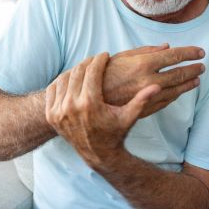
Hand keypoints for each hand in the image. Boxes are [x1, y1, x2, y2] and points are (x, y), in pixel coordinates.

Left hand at [45, 53, 160, 165]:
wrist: (97, 154)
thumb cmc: (115, 133)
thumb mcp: (129, 117)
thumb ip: (141, 100)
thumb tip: (157, 86)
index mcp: (90, 103)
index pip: (92, 71)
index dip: (99, 60)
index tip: (105, 54)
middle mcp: (71, 106)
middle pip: (78, 72)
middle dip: (88, 63)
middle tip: (96, 59)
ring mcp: (59, 111)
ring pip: (65, 78)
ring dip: (75, 70)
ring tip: (86, 68)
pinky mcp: (52, 115)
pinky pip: (53, 89)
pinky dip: (62, 81)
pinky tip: (73, 79)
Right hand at [103, 44, 204, 116]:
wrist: (90, 98)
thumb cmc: (103, 73)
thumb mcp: (122, 56)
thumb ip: (146, 51)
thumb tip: (167, 47)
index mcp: (143, 63)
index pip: (174, 56)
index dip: (189, 53)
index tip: (200, 52)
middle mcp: (148, 80)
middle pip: (179, 74)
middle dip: (193, 69)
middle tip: (202, 66)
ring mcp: (148, 96)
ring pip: (175, 90)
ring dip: (188, 84)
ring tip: (196, 79)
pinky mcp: (145, 108)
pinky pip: (166, 101)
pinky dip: (175, 95)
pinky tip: (180, 91)